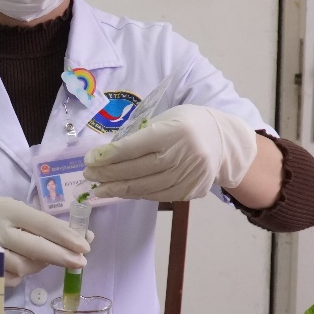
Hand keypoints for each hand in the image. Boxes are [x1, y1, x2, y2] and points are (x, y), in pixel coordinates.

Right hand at [0, 197, 90, 285]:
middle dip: (61, 256)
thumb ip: (48, 225)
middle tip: (81, 262)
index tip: (86, 246)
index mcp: (8, 209)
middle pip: (35, 247)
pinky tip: (21, 266)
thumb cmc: (0, 221)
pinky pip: (12, 278)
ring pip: (24, 267)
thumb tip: (86, 237)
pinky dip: (21, 275)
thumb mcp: (20, 213)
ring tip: (44, 260)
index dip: (66, 236)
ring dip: (39, 266)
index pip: (43, 223)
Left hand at [82, 105, 257, 200]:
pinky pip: (158, 195)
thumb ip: (140, 134)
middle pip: (138, 169)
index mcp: (175, 131)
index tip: (89, 160)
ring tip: (99, 190)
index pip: (135, 147)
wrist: (225, 141)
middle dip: (109, 174)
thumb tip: (106, 153)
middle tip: (88, 177)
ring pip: (146, 187)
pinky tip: (123, 192)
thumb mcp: (166, 118)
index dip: (109, 156)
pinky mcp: (191, 190)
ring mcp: (189, 175)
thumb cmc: (189, 124)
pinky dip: (138, 194)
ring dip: (119, 189)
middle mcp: (183, 154)